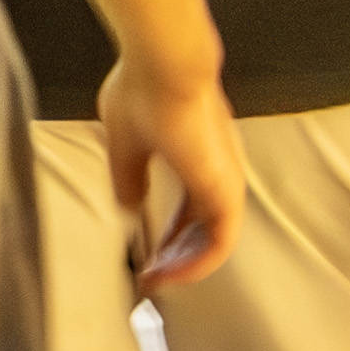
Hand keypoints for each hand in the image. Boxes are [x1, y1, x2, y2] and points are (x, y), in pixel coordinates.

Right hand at [93, 53, 247, 296]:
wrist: (164, 67)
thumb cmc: (142, 91)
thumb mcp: (125, 142)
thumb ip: (129, 175)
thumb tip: (127, 204)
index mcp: (194, 160)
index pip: (186, 211)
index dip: (164, 236)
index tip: (143, 255)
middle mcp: (215, 174)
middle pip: (200, 230)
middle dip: (173, 257)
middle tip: (149, 278)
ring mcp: (224, 183)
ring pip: (212, 241)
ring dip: (185, 266)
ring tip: (155, 283)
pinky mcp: (225, 191)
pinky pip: (219, 242)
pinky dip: (197, 263)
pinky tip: (170, 274)